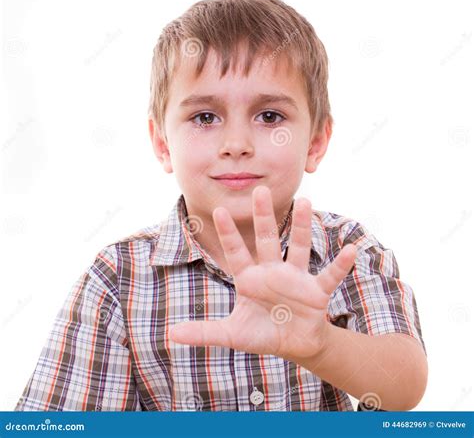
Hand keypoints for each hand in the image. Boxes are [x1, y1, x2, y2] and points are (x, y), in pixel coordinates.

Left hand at [170, 185, 356, 362]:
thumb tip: (171, 334)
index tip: (217, 210)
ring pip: (299, 247)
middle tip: (259, 189)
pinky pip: (329, 274)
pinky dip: (340, 264)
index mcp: (249, 278)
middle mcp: (272, 271)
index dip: (228, 233)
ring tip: (306, 202)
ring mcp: (295, 278)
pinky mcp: (316, 290)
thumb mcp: (232, 334)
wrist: (294, 345)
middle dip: (263, 216)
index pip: (236, 251)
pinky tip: (350, 250)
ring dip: (303, 226)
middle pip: (268, 238)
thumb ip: (204, 332)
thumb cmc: (261, 333)